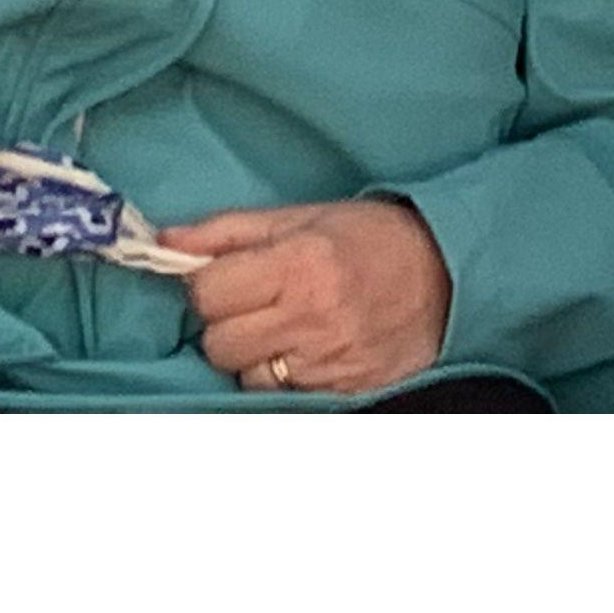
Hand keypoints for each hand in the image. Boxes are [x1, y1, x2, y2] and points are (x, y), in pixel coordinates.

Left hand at [161, 195, 452, 395]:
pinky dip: (279, 378)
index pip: (209, 293)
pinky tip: (300, 351)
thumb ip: (229, 231)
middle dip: (225, 322)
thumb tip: (167, 240)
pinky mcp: (340, 393)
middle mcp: (311, 317)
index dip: (208, 285)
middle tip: (252, 303)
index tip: (225, 278)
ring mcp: (326, 362)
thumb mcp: (302, 215)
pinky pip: (279, 397)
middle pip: (218, 342)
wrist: (445, 276)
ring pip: (244, 376)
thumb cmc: (369, 238)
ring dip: (250, 355)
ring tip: (280, 327)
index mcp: (298, 263)